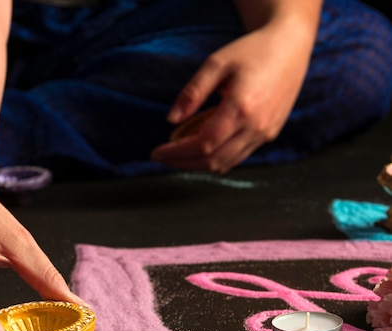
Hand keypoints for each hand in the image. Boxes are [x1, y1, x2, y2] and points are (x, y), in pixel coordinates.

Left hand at [151, 22, 312, 172]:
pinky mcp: (270, 134)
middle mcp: (256, 126)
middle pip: (213, 160)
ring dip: (198, 164)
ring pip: (226, 163)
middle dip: (183, 163)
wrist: (290, 47)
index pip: (203, 144)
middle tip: (162, 157)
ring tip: (177, 155)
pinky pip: (238, 156)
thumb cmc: (252, 51)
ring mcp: (266, 133)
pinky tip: (200, 149)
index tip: (157, 153)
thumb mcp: (216, 63)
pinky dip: (216, 158)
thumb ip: (192, 92)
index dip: (176, 153)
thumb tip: (171, 119)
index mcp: (242, 107)